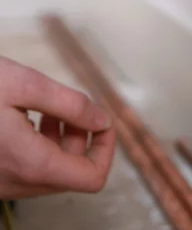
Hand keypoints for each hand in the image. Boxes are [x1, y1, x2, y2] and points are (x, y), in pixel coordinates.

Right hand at [0, 57, 115, 198]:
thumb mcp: (24, 84)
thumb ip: (70, 104)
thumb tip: (102, 120)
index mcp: (31, 163)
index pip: (92, 177)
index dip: (106, 149)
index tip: (102, 121)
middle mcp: (17, 181)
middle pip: (72, 173)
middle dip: (82, 138)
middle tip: (74, 107)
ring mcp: (1, 183)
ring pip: (51, 170)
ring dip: (62, 139)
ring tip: (52, 108)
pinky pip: (28, 167)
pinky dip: (40, 144)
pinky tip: (29, 115)